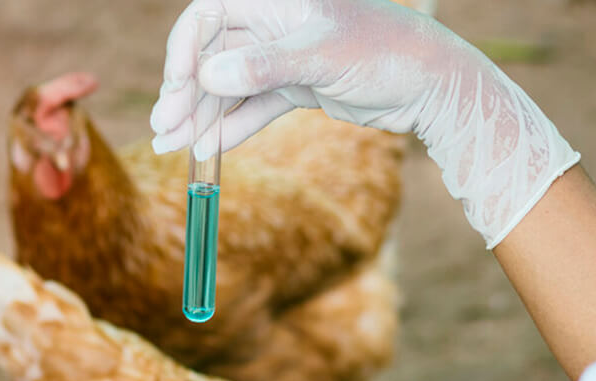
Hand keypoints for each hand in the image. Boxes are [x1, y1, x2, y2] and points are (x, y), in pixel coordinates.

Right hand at [150, 0, 579, 247]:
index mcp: (274, 0)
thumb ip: (262, 65)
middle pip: (210, 55)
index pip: (208, 16)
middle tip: (163, 129)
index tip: (176, 90)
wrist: (431, 85)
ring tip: (172, 149)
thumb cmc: (382, 52)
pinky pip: (251, 108)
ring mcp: (282, 57)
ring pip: (227, 86)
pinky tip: (205, 152)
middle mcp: (273, 24)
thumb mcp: (321, 55)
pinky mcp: (294, 87)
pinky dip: (229, 129)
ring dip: (200, 117)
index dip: (184, 52)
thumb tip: (206, 75)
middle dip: (185, 93)